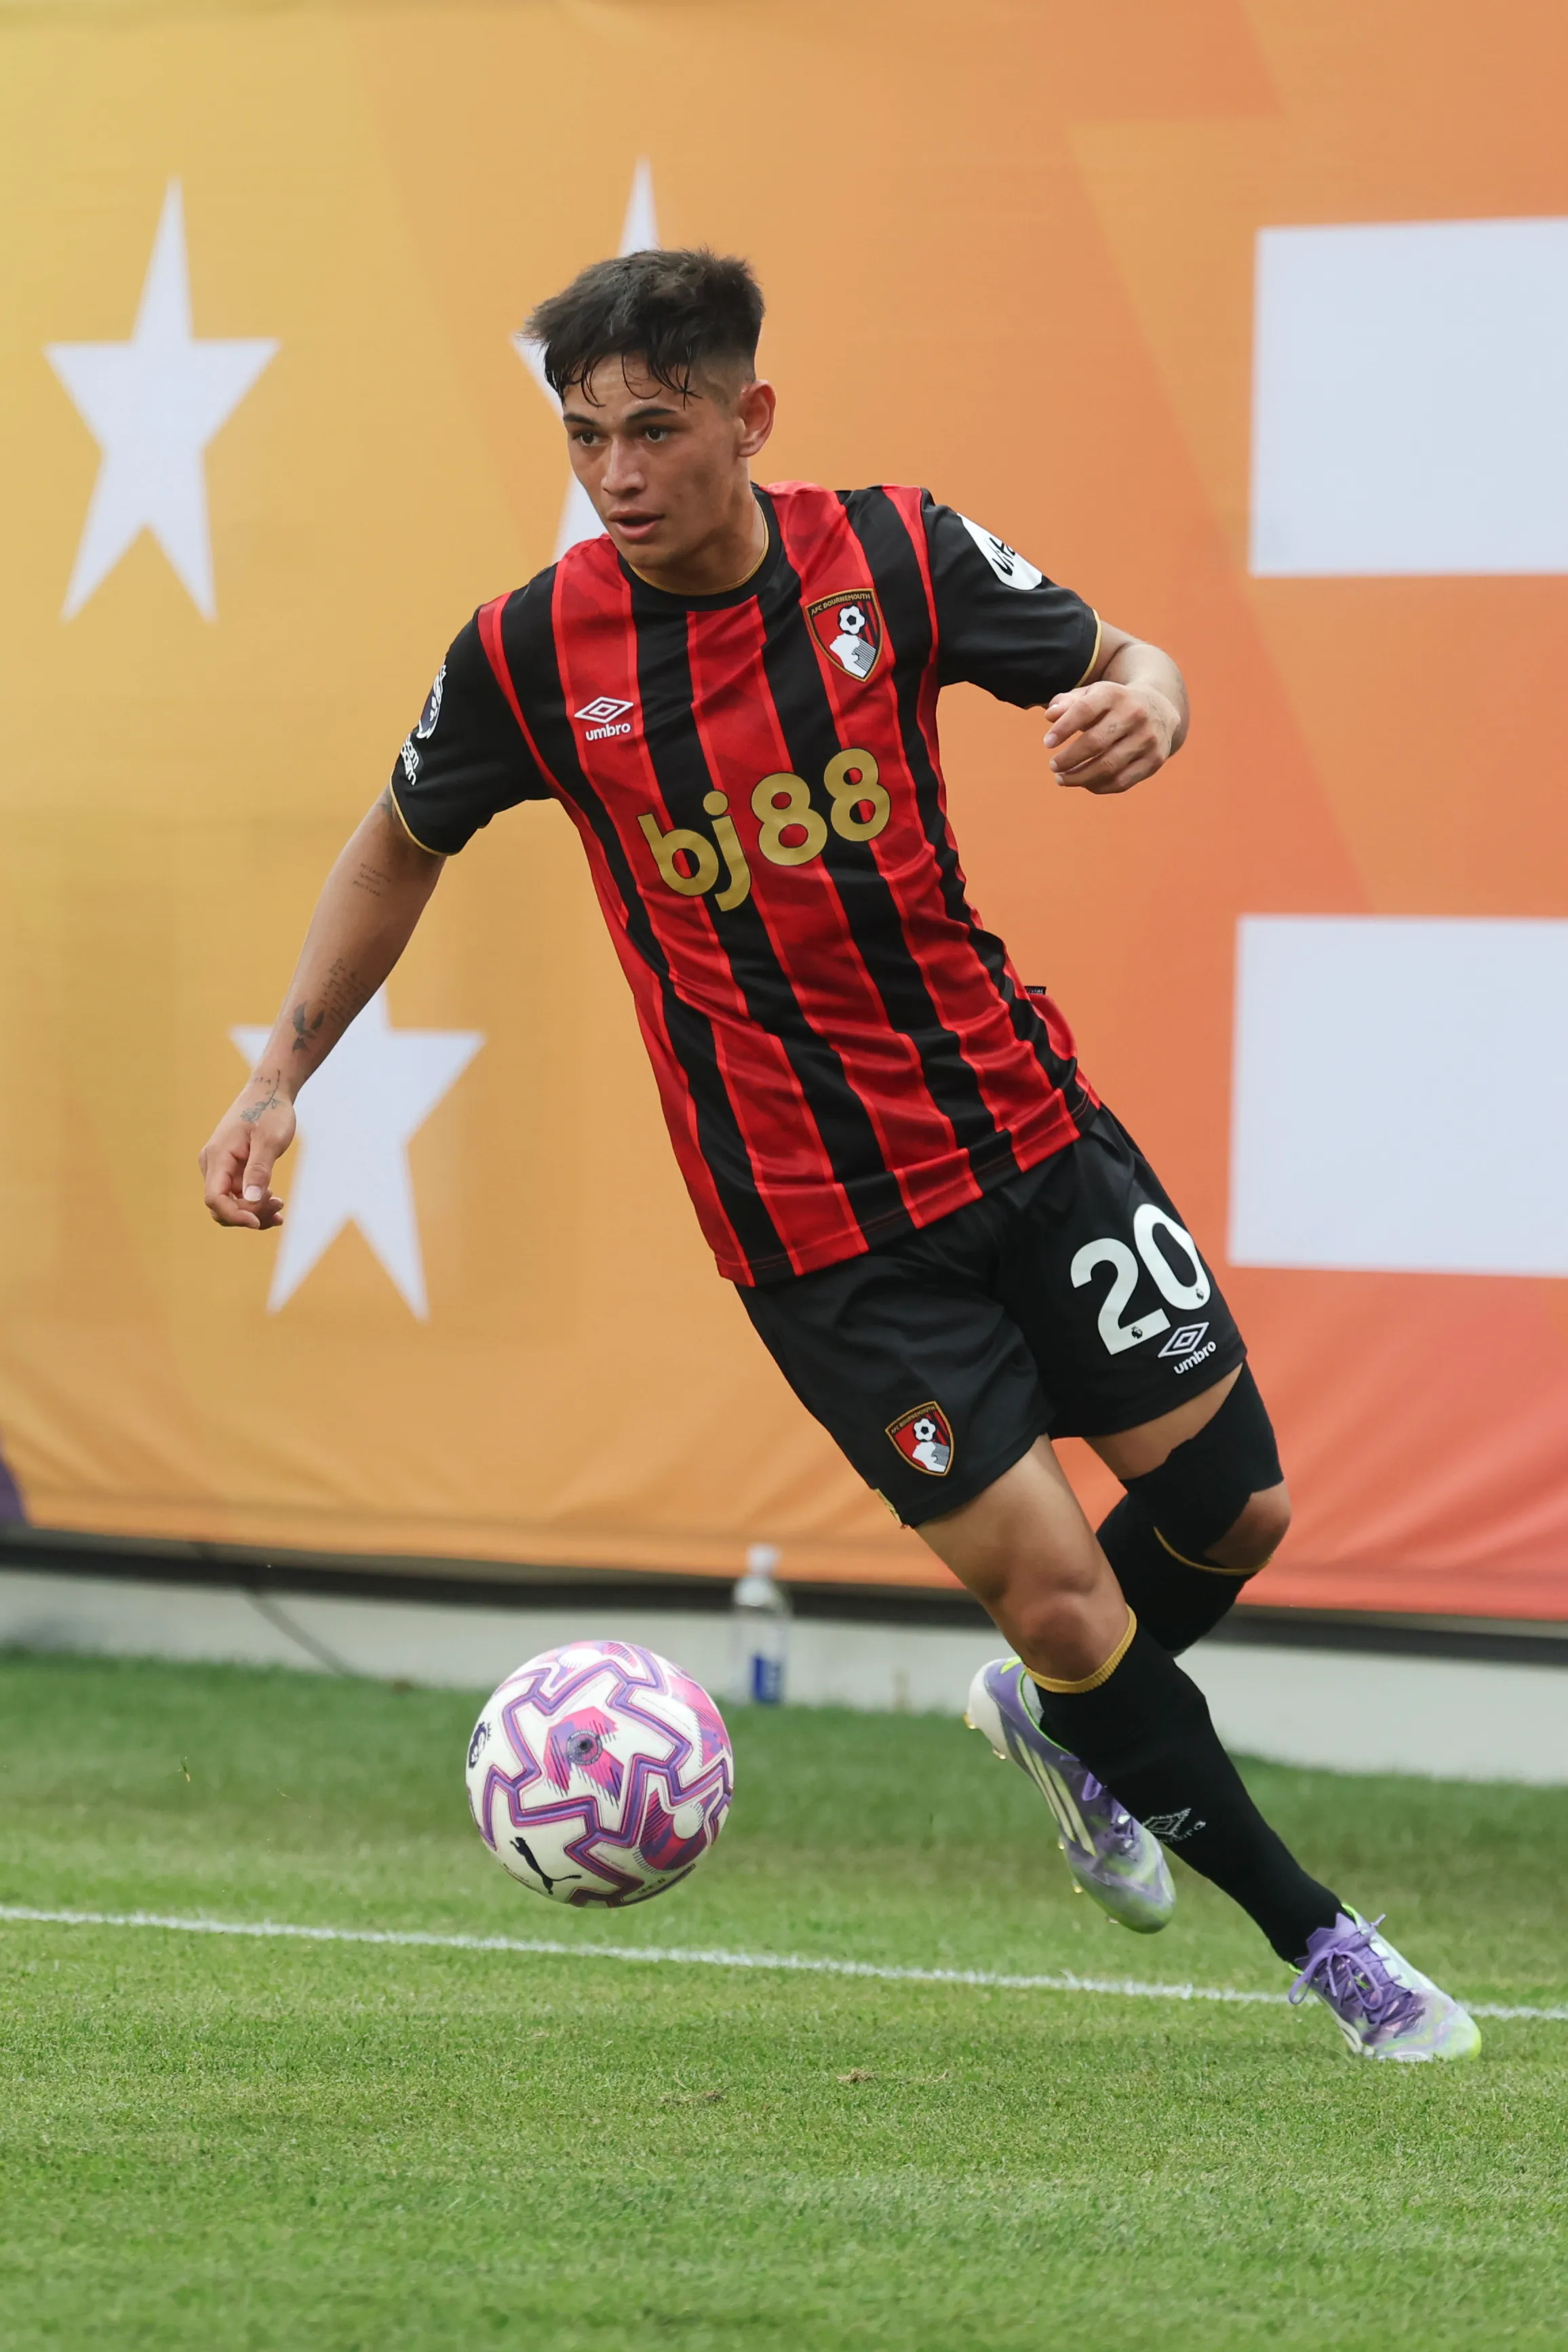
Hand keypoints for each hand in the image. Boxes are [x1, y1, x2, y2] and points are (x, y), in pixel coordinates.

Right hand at [199, 1076, 295, 1229]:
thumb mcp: (269, 1140)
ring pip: (231, 1203)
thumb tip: (252, 1199)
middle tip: (279, 1205)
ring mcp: (222, 1167)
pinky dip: (255, 1203)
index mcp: (218, 1157)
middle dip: (248, 1214)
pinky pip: (239, 1194)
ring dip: (254, 1211)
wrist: (268, 1092)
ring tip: (280, 1206)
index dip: (234, 1215)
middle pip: (221, 1206)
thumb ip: (259, 1169)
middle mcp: (213, 1164)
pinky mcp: (232, 1168)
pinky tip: (276, 1205)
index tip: (258, 1221)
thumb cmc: (269, 1111)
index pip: (214, 1198)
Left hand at [1043, 679, 1181, 794]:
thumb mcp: (1092, 695)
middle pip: (1095, 742)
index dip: (1063, 728)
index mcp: (1115, 694)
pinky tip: (1085, 783)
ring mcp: (1147, 738)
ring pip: (1108, 766)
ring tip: (1062, 779)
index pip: (1084, 710)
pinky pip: (1121, 781)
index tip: (1047, 743)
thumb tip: (1050, 716)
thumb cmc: (1113, 705)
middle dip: (1069, 758)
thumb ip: (1067, 702)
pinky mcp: (1154, 760)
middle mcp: (1135, 714)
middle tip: (1053, 766)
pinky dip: (1098, 786)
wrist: (1159, 709)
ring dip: (1079, 777)